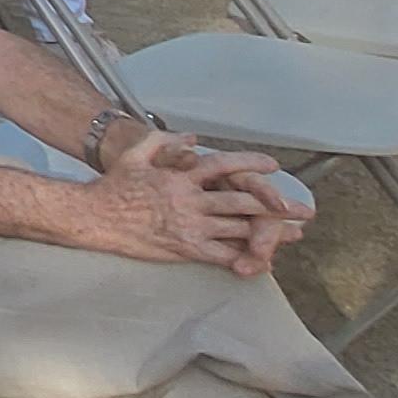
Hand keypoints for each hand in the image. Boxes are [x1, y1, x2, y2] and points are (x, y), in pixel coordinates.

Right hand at [90, 127, 309, 274]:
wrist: (96, 218)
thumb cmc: (114, 187)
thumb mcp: (136, 155)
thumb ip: (164, 140)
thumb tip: (192, 137)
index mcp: (182, 176)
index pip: (225, 165)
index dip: (252, 164)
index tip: (273, 166)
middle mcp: (192, 200)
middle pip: (243, 201)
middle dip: (276, 206)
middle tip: (302, 210)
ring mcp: (191, 225)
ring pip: (240, 228)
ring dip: (270, 233)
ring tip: (292, 234)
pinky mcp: (187, 249)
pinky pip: (223, 254)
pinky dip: (244, 257)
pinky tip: (261, 259)